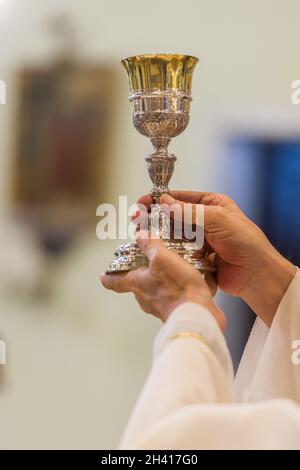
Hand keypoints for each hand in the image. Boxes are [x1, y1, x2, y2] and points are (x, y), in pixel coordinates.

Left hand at [101, 232, 225, 330]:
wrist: (198, 315)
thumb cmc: (177, 288)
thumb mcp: (162, 258)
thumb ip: (150, 245)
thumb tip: (140, 234)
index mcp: (137, 284)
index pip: (116, 281)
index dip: (109, 277)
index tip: (102, 276)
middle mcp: (146, 297)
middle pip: (138, 285)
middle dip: (141, 275)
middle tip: (146, 263)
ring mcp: (162, 306)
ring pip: (157, 290)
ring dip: (163, 280)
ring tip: (175, 268)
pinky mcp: (178, 309)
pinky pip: (176, 296)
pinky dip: (181, 287)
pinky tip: (194, 279)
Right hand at [136, 192, 296, 325]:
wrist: (256, 275)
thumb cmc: (246, 243)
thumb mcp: (219, 219)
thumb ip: (190, 212)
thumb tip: (166, 202)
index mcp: (212, 204)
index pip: (181, 198)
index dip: (161, 199)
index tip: (143, 202)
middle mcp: (205, 220)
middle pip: (174, 216)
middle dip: (155, 217)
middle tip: (136, 219)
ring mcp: (200, 240)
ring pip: (174, 235)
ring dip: (158, 234)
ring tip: (140, 235)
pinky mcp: (197, 258)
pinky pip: (179, 252)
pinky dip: (167, 251)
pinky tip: (154, 250)